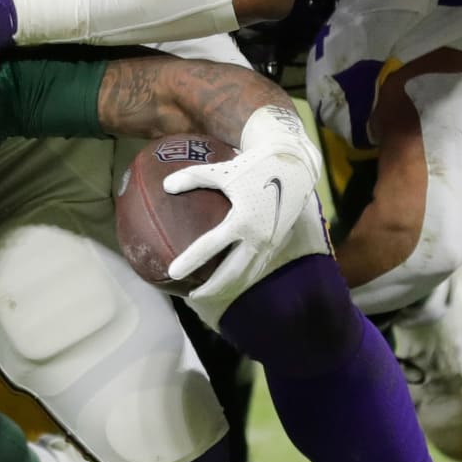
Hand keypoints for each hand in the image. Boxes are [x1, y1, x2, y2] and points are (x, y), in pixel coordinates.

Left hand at [163, 106, 320, 300]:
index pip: (210, 247)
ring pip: (247, 275)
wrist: (295, 167)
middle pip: (231, 273)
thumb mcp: (223, 170)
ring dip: (228, 287)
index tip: (173, 273)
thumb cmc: (254, 166)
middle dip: (211, 288)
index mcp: (242, 220)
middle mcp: (258, 236)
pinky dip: (242, 277)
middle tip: (191, 295)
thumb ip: (193, 177)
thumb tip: (166, 186)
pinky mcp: (277, 243)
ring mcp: (270, 243)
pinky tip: (229, 280)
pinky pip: (257, 266)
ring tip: (208, 293)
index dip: (190, 261)